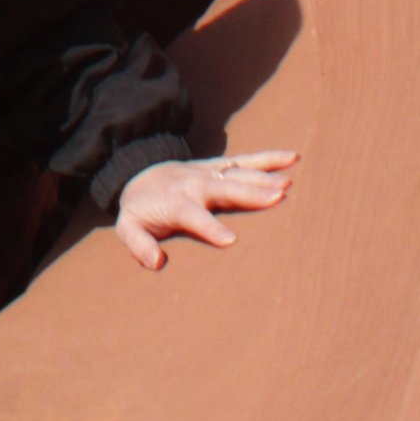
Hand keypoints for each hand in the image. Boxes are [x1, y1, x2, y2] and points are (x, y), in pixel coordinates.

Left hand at [113, 149, 297, 268]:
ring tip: (289, 183)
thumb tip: (156, 262)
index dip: (210, 228)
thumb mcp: (128, 228)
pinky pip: (245, 161)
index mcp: (175, 201)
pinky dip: (267, 159)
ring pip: (238, 173)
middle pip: (224, 189)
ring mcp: (208, 171)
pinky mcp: (219, 166)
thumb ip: (139, 244)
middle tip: (277, 199)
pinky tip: (291, 159)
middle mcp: (194, 183)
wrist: (139, 173)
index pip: (193, 215)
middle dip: (249, 194)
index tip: (231, 241)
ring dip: (263, 177)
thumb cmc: (139, 210)